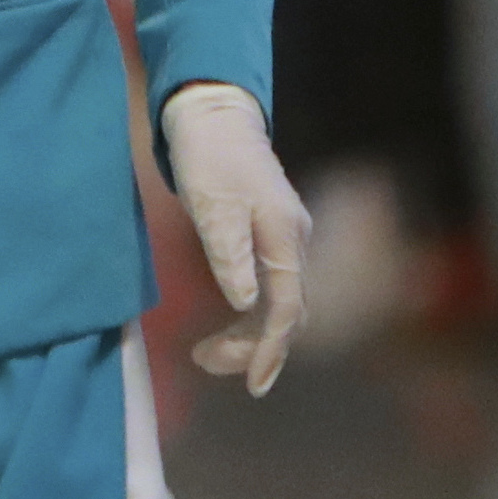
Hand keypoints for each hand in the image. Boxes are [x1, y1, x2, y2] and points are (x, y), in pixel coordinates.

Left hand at [163, 85, 308, 395]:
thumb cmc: (209, 156)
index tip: (253, 384)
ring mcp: (284, 240)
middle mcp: (294, 242)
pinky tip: (221, 328)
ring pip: (277, 305)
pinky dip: (246, 316)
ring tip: (203, 354)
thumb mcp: (212, 205)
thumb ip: (230, 254)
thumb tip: (246, 305)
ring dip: (246, 335)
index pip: (287, 308)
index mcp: (286, 236)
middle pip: (286, 312)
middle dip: (253, 348)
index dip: (271, 348)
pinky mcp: (268, 238)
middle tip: (204, 361)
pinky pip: (267, 291)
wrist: (212, 115)